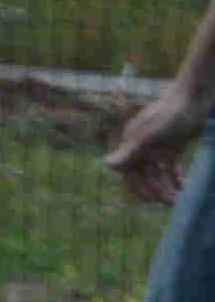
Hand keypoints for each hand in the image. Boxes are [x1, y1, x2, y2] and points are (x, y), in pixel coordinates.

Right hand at [112, 79, 206, 208]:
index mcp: (132, 143)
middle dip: (156, 190)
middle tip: (172, 204)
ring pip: (159, 172)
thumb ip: (131, 150)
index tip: (152, 201)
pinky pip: (170, 166)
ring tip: (179, 199)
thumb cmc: (172, 113)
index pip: (130, 171)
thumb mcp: (151, 134)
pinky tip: (183, 187)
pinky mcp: (172, 146)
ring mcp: (157, 146)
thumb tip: (107, 165)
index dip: (139, 187)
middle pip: (145, 174)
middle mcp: (142, 146)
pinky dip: (176, 177)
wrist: (195, 97)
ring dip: (167, 186)